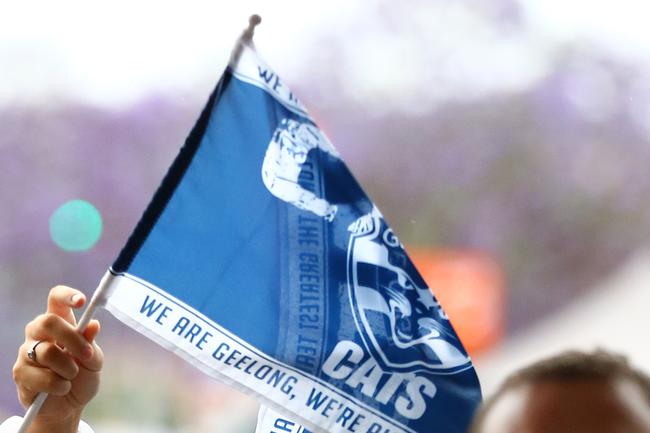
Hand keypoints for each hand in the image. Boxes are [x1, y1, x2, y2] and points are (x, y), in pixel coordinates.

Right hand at [12, 286, 102, 432]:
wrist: (68, 406)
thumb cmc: (82, 377)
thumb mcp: (94, 361)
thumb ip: (91, 343)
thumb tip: (93, 325)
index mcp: (60, 322)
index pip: (56, 299)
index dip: (67, 296)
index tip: (82, 301)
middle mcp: (39, 333)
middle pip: (47, 321)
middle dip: (71, 338)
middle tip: (87, 354)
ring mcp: (26, 352)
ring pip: (47, 352)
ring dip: (68, 367)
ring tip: (73, 376)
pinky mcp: (20, 373)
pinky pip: (41, 376)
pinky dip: (59, 384)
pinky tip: (62, 388)